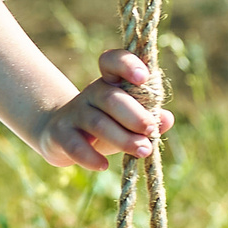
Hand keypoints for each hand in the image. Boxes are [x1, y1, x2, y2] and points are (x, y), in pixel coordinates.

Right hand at [31, 48, 173, 170]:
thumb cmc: (105, 125)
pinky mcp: (61, 134)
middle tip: (151, 130)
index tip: (143, 77)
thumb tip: (167, 119)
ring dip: (123, 138)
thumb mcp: (128, 120)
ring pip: (98, 123)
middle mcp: (91, 93)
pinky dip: (90, 157)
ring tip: (143, 151)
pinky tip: (104, 166)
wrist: (60, 135)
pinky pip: (76, 146)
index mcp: (109, 82)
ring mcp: (74, 113)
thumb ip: (149, 116)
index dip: (127, 65)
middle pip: (111, 98)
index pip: (113, 61)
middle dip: (135, 115)